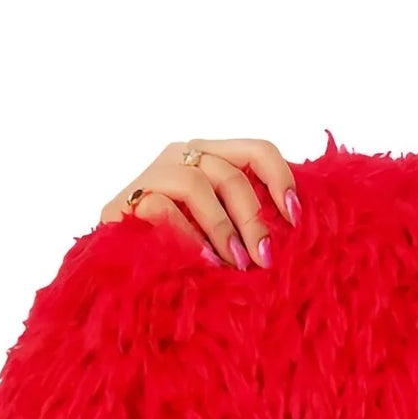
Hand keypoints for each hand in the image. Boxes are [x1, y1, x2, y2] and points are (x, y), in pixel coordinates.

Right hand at [98, 138, 300, 270]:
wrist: (122, 268)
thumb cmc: (181, 249)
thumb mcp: (222, 231)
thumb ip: (247, 220)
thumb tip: (293, 229)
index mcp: (211, 157)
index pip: (257, 150)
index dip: (281, 179)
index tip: (295, 219)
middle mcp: (182, 156)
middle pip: (231, 173)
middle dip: (253, 220)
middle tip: (263, 258)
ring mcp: (153, 175)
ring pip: (197, 184)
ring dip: (222, 228)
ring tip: (234, 263)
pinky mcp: (127, 200)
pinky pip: (161, 208)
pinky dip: (188, 236)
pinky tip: (203, 262)